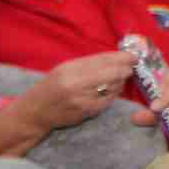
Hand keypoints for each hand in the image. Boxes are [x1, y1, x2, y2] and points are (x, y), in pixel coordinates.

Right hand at [22, 52, 138, 131]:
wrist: (35, 112)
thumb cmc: (51, 86)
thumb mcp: (64, 69)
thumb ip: (89, 63)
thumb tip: (117, 57)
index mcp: (69, 69)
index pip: (102, 60)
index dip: (122, 57)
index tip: (133, 56)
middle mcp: (76, 84)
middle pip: (112, 73)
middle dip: (125, 69)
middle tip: (130, 68)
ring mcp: (83, 100)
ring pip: (113, 87)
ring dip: (120, 82)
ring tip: (118, 79)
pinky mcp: (87, 112)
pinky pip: (109, 101)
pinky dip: (113, 94)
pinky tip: (110, 91)